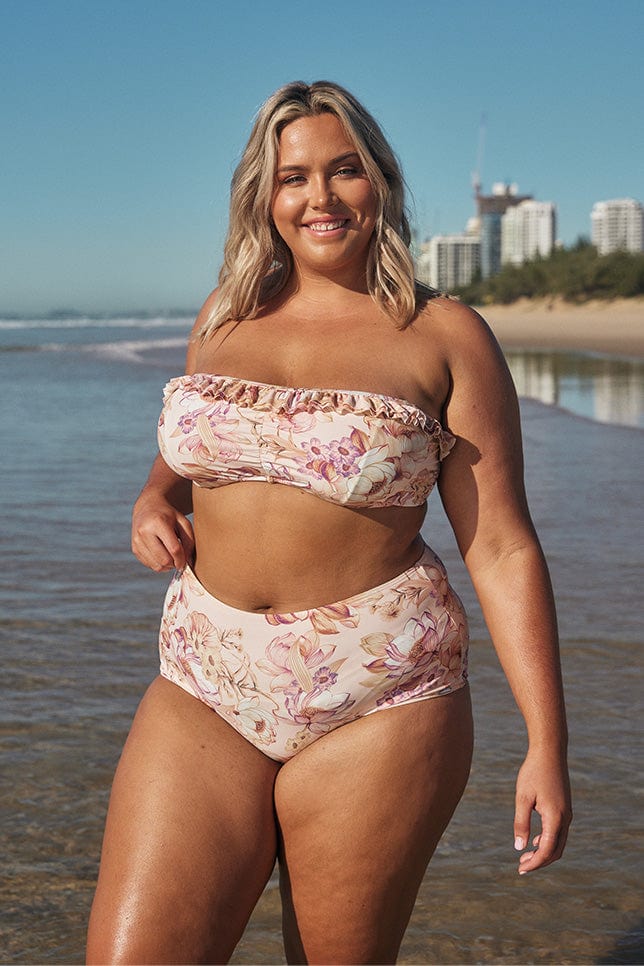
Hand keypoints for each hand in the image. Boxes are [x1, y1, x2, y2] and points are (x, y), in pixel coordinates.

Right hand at [131, 490, 194, 571]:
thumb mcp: (183, 522)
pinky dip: (159, 564)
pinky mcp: (134, 548)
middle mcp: (144, 532)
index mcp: (158, 522)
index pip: (174, 548)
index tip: (186, 562)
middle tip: (179, 560)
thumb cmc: (169, 516)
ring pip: (156, 566)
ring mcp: (137, 541)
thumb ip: (189, 541)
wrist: (148, 507)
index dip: (182, 559)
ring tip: (172, 557)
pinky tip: (162, 555)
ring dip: (167, 566)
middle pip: (164, 560)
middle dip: (175, 564)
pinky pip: (149, 565)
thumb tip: (189, 562)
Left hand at [513, 746, 571, 874]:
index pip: (547, 850)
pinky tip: (535, 839)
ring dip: (544, 851)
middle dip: (540, 861)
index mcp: (555, 817)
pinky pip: (559, 832)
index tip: (521, 869)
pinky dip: (548, 840)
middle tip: (521, 865)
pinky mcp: (565, 808)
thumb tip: (520, 847)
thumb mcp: (522, 797)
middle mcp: (565, 818)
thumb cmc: (533, 772)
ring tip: (525, 855)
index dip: (535, 863)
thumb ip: (521, 823)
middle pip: (556, 850)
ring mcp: (567, 813)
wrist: (550, 752)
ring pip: (559, 842)